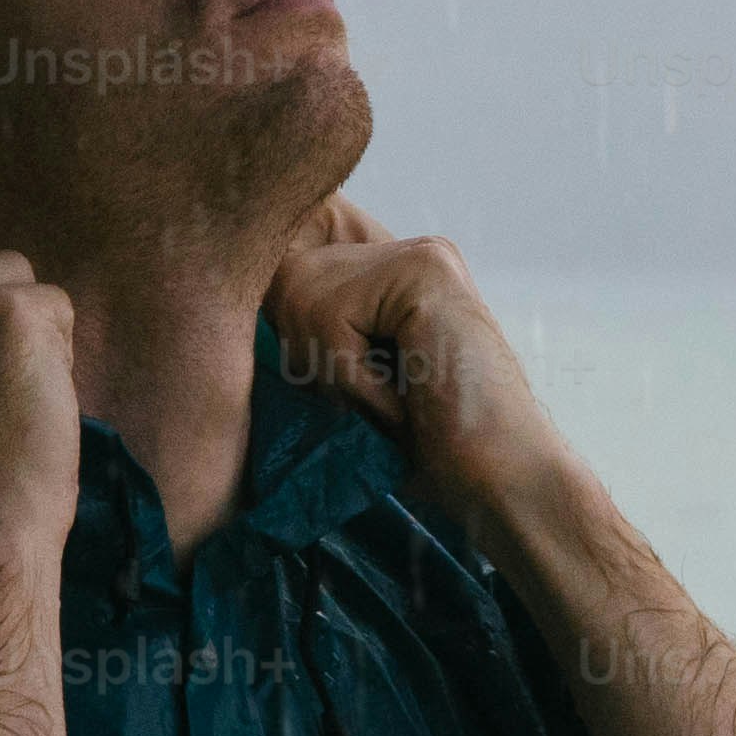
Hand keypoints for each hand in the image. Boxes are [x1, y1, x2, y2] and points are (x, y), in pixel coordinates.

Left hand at [263, 198, 574, 542]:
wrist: (501, 484)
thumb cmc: (428, 454)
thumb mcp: (351, 387)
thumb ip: (309, 340)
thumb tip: (233, 310)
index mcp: (393, 275)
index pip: (290, 270)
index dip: (291, 330)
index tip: (336, 387)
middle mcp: (409, 251)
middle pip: (284, 281)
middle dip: (310, 358)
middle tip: (379, 402)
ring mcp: (421, 254)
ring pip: (300, 295)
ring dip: (333, 372)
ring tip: (394, 401)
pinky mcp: (425, 271)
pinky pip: (330, 315)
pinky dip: (353, 374)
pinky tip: (406, 396)